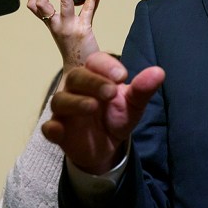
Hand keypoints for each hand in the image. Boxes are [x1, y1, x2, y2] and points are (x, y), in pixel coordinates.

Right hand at [27, 0, 99, 70]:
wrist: (83, 71)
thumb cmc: (77, 49)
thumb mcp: (69, 29)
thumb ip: (75, 12)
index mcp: (50, 24)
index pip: (33, 5)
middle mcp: (56, 26)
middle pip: (41, 3)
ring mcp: (70, 28)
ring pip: (65, 3)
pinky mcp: (84, 30)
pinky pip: (88, 9)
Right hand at [42, 52, 164, 174]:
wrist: (107, 146)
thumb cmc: (118, 116)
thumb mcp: (134, 104)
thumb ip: (143, 89)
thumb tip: (159, 72)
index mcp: (95, 76)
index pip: (95, 61)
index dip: (106, 66)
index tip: (123, 76)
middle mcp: (76, 88)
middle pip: (76, 77)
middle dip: (93, 82)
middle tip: (111, 91)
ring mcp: (65, 109)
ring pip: (60, 100)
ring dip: (75, 102)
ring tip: (93, 106)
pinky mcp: (58, 131)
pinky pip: (48, 127)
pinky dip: (51, 128)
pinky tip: (59, 129)